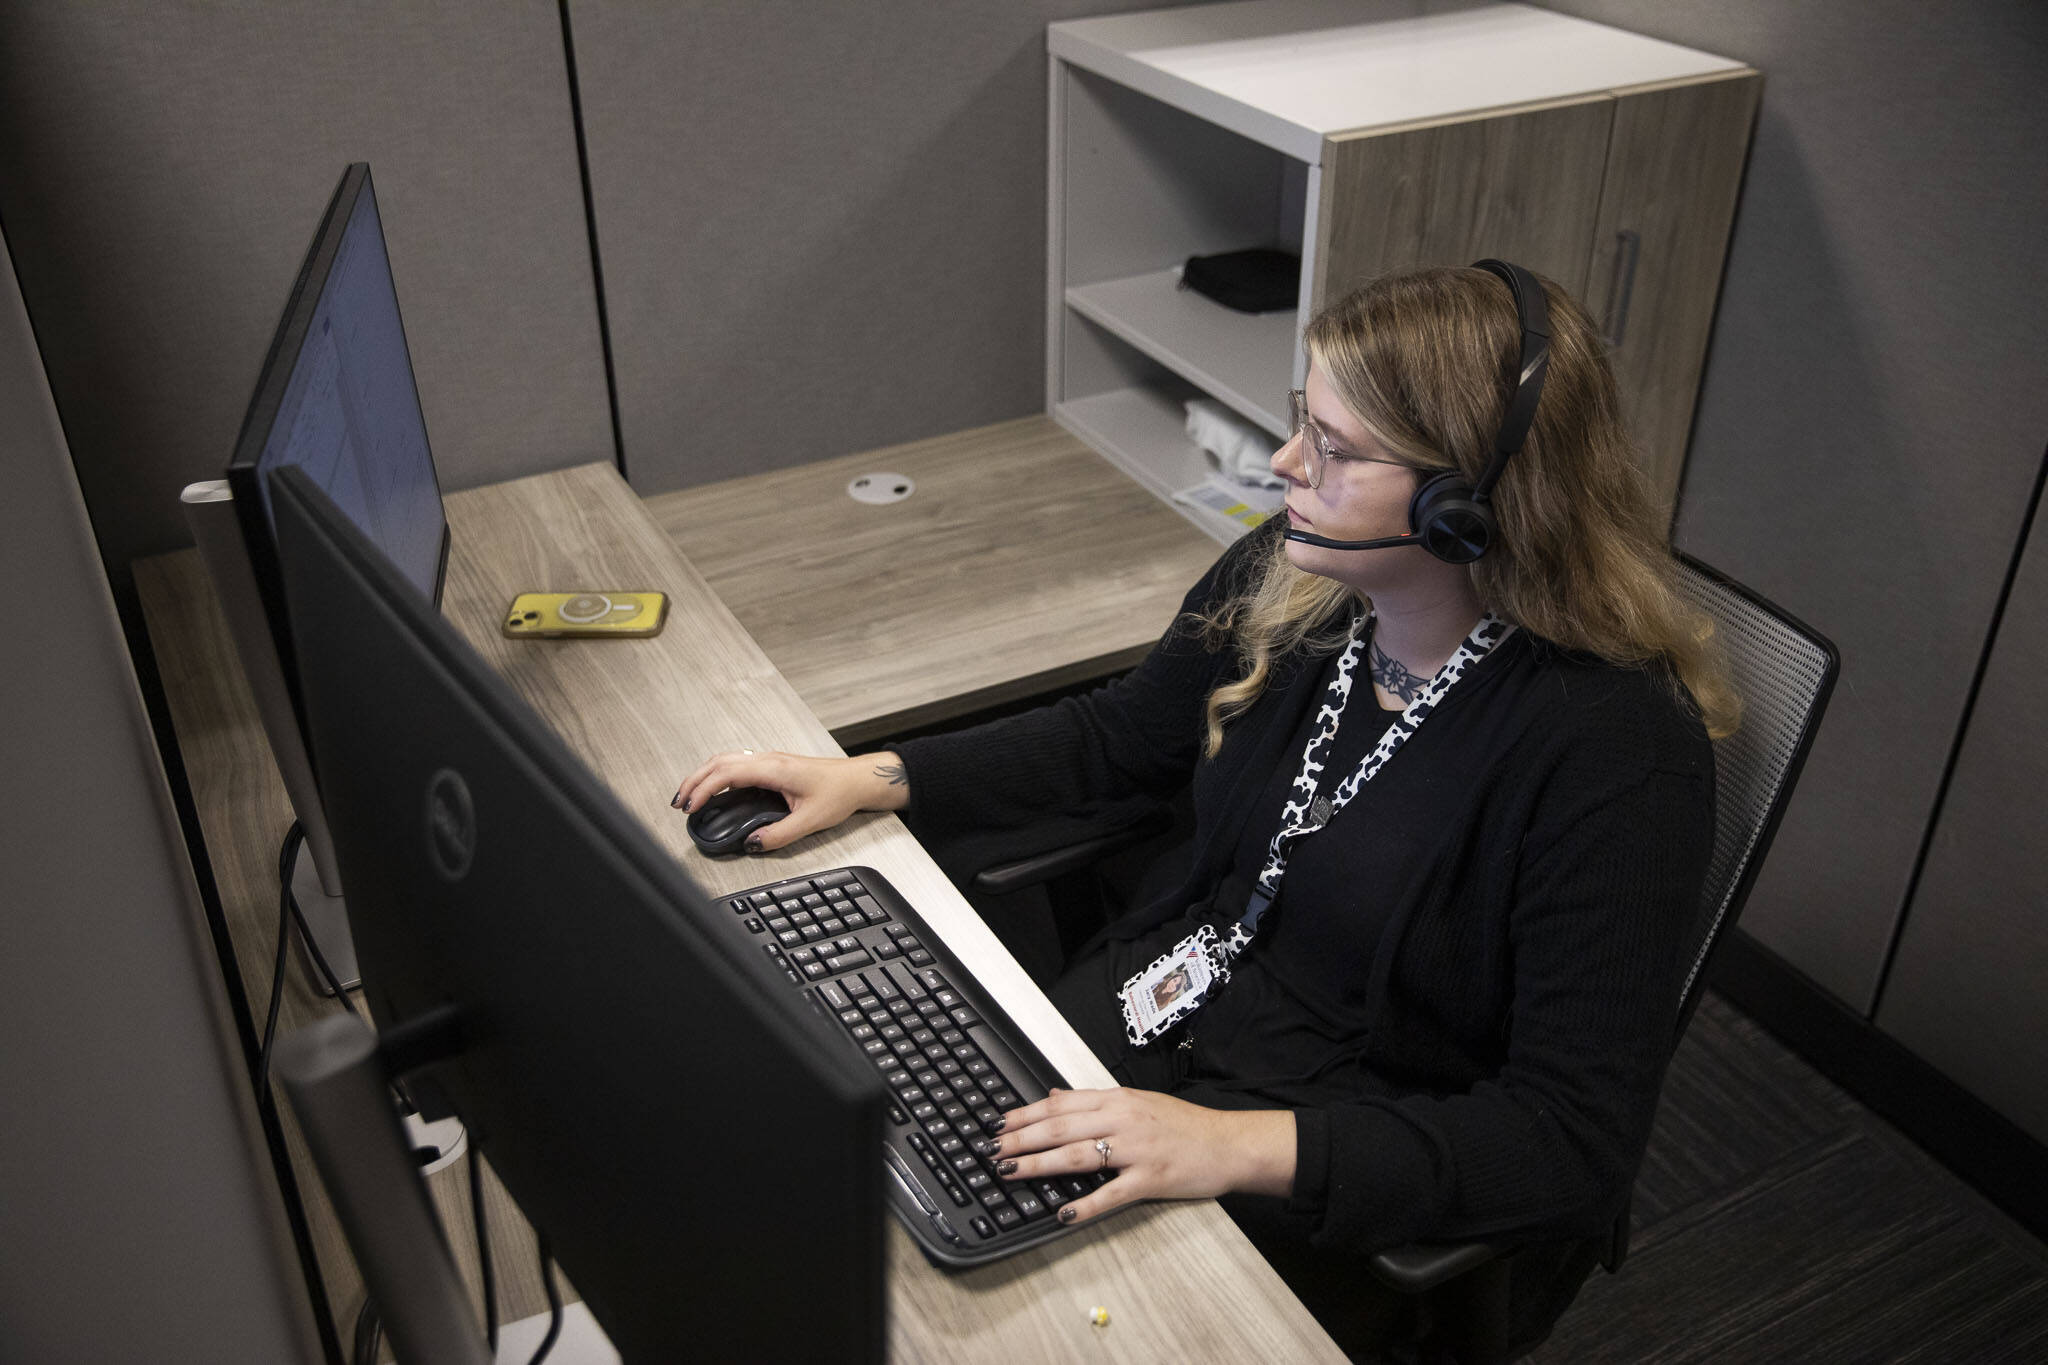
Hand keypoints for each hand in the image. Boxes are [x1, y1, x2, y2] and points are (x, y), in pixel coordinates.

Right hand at [671, 749, 909, 852]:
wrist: (857, 780)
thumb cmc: (839, 793)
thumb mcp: (809, 821)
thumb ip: (779, 835)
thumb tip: (752, 843)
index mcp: (774, 769)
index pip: (727, 774)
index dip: (703, 789)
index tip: (691, 806)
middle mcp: (768, 760)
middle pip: (719, 763)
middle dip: (693, 781)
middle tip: (678, 803)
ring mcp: (769, 760)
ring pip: (725, 760)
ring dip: (703, 776)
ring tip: (688, 796)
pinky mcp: (772, 765)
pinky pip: (736, 764)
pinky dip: (717, 775)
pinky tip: (713, 789)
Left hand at [983, 1087, 1295, 1225]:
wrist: (1228, 1143)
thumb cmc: (1184, 1125)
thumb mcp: (1137, 1101)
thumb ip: (1095, 1100)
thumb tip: (1055, 1095)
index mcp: (1117, 1100)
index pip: (1060, 1104)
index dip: (1025, 1114)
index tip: (999, 1123)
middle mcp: (1123, 1120)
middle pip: (1061, 1127)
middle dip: (1021, 1138)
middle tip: (993, 1150)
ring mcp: (1137, 1149)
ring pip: (1078, 1155)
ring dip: (1040, 1164)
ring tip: (1012, 1171)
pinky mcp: (1151, 1179)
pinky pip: (1112, 1193)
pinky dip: (1086, 1204)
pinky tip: (1063, 1213)